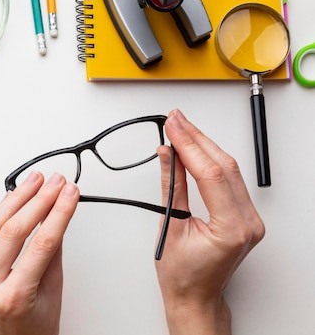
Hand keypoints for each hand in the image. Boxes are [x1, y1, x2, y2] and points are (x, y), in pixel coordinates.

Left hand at [0, 172, 78, 334]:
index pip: (41, 244)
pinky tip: (12, 200)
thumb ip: (52, 250)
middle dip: (38, 200)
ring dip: (15, 199)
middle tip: (54, 182)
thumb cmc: (34, 324)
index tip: (69, 194)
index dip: (57, 213)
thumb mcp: (53, 290)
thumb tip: (56, 210)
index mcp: (12, 299)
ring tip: (34, 182)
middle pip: (13, 231)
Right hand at [155, 109, 264, 334]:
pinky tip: (194, 149)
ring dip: (204, 145)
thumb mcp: (170, 228)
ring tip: (181, 128)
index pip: (210, 173)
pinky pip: (230, 179)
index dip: (188, 145)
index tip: (172, 127)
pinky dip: (210, 160)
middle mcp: (248, 222)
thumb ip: (171, 186)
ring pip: (229, 169)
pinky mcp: (245, 215)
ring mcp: (250, 218)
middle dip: (196, 138)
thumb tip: (167, 155)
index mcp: (231, 229)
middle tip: (175, 120)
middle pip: (224, 165)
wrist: (196, 297)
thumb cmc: (183, 276)